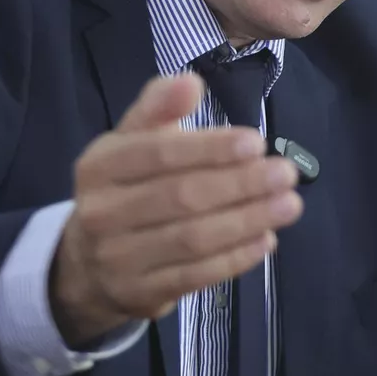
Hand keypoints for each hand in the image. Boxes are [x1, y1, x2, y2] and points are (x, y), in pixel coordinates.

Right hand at [50, 73, 300, 345]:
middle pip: (180, 197)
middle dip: (240, 185)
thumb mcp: (132, 142)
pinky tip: (267, 240)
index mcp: (100, 166)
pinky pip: (195, 276)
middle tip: (286, 173)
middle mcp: (101, 213)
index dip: (210, 149)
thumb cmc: (126, 188)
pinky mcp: (140, 294)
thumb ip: (158, 107)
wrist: (87, 264)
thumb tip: (189, 81)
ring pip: (192, 239)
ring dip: (247, 221)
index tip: (257, 142)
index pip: (158, 155)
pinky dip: (235, 258)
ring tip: (289, 205)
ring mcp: (118, 259)